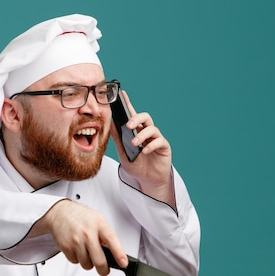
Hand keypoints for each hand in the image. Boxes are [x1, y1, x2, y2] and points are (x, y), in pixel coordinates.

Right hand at [31, 200, 128, 275]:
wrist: (60, 213)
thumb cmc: (81, 217)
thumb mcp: (98, 220)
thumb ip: (107, 235)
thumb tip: (116, 253)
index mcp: (99, 225)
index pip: (112, 241)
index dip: (119, 254)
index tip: (124, 263)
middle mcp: (88, 233)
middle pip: (99, 261)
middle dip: (103, 270)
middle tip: (104, 270)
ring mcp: (76, 241)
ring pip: (87, 265)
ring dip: (88, 262)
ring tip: (87, 252)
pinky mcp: (66, 247)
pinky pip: (75, 262)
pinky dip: (77, 259)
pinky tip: (77, 249)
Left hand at [110, 90, 175, 206]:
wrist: (148, 180)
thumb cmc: (136, 166)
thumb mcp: (123, 153)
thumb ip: (118, 139)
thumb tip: (110, 125)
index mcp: (136, 131)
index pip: (132, 114)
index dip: (128, 103)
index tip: (122, 94)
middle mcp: (147, 132)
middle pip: (145, 117)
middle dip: (136, 118)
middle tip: (128, 125)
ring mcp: (156, 139)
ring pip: (152, 128)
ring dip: (142, 134)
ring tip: (134, 143)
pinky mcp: (163, 147)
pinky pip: (159, 141)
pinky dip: (151, 145)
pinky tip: (145, 151)